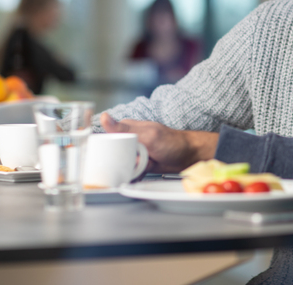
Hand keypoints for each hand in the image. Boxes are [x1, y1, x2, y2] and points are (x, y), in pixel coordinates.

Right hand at [100, 112, 218, 173]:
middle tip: (137, 161)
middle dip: (122, 162)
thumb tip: (104, 117)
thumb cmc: (171, 142)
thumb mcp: (147, 135)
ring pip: (121, 165)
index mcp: (127, 128)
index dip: (105, 148)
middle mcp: (128, 140)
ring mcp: (134, 153)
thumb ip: (124, 129)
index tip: (112, 154)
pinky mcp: (139, 164)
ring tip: (146, 164)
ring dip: (131, 169)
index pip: (106, 137)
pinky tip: (145, 170)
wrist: (188, 156)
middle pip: (113, 155)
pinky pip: (130, 172)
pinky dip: (137, 174)